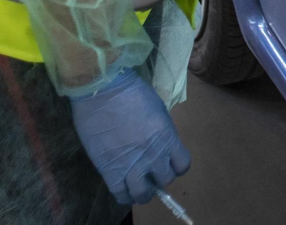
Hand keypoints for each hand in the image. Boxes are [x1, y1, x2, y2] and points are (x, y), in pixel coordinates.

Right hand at [69, 69, 190, 205]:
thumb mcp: (157, 109)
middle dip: (159, 177)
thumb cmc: (131, 92)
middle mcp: (153, 154)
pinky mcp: (110, 170)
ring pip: (144, 193)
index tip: (168, 163)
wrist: (102, 90)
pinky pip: (121, 194)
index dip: (176, 166)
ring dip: (143, 191)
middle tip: (150, 171)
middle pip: (165, 179)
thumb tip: (159, 144)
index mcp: (167, 137)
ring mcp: (132, 165)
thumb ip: (161, 131)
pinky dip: (124, 195)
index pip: (183, 164)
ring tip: (138, 186)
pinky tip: (124, 189)